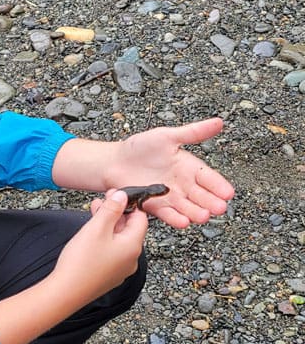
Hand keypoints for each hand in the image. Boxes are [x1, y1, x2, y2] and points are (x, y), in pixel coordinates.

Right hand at [54, 190, 146, 301]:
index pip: (140, 219)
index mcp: (133, 246)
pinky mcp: (109, 274)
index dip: (129, 204)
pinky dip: (104, 238)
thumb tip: (122, 196)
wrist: (67, 291)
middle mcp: (131, 259)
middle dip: (116, 212)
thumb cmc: (82, 261)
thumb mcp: (97, 227)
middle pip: (129, 229)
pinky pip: (112, 251)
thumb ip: (111, 209)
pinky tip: (91, 234)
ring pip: (119, 240)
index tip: (115, 195)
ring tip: (93, 212)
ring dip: (108, 224)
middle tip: (102, 200)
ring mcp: (120, 268)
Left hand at [106, 117, 234, 228]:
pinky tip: (183, 222)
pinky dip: (175, 218)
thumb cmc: (140, 147)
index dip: (218, 185)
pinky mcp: (155, 206)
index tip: (228, 193)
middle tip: (219, 208)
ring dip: (196, 212)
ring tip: (203, 216)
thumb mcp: (167, 136)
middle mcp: (183, 184)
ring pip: (187, 207)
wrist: (115, 162)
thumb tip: (218, 122)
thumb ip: (192, 132)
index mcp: (188, 167)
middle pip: (201, 196)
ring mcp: (170, 197)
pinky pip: (168, 214)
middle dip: (211, 202)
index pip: (208, 178)